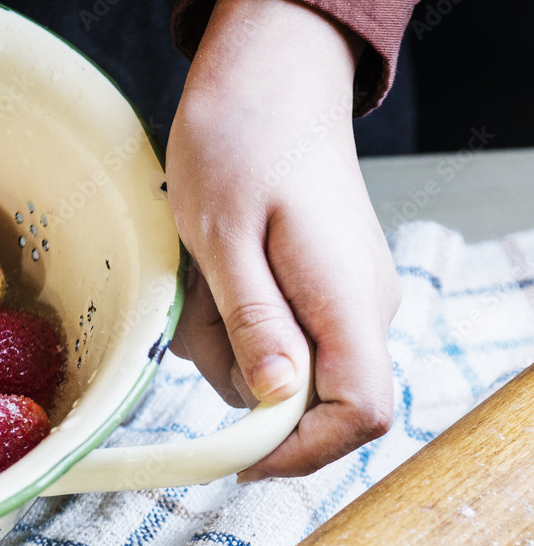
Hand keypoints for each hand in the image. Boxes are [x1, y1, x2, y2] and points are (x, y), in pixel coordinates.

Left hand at [165, 0, 401, 478]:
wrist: (270, 81)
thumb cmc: (241, 142)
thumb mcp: (224, 236)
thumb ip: (255, 322)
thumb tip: (274, 399)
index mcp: (348, 298)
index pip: (359, 412)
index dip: (302, 451)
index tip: (236, 452)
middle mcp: (361, 310)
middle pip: (308, 404)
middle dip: (237, 381)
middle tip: (195, 314)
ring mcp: (344, 303)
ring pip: (279, 375)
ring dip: (223, 347)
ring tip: (201, 281)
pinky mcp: (321, 296)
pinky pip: (274, 342)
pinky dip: (231, 327)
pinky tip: (214, 279)